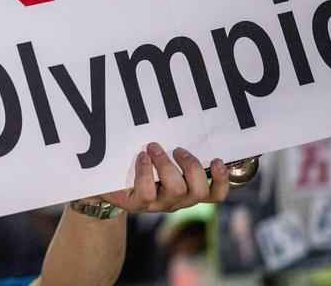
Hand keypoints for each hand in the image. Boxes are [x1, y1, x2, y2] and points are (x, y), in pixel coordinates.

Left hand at [99, 142, 229, 212]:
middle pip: (198, 191)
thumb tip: (187, 125)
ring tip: (154, 147)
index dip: (222, 181)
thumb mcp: (162, 160)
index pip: (214, 194)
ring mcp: (158, 204)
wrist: (108, 184)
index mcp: (188, 191)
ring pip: (176, 190)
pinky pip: (148, 192)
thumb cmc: (140, 167)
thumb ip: (176, 151)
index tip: (216, 160)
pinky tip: (141, 157)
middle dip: (191, 166)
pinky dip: (145, 172)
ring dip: (167, 164)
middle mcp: (177, 200)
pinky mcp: (138, 205)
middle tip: (177, 149)